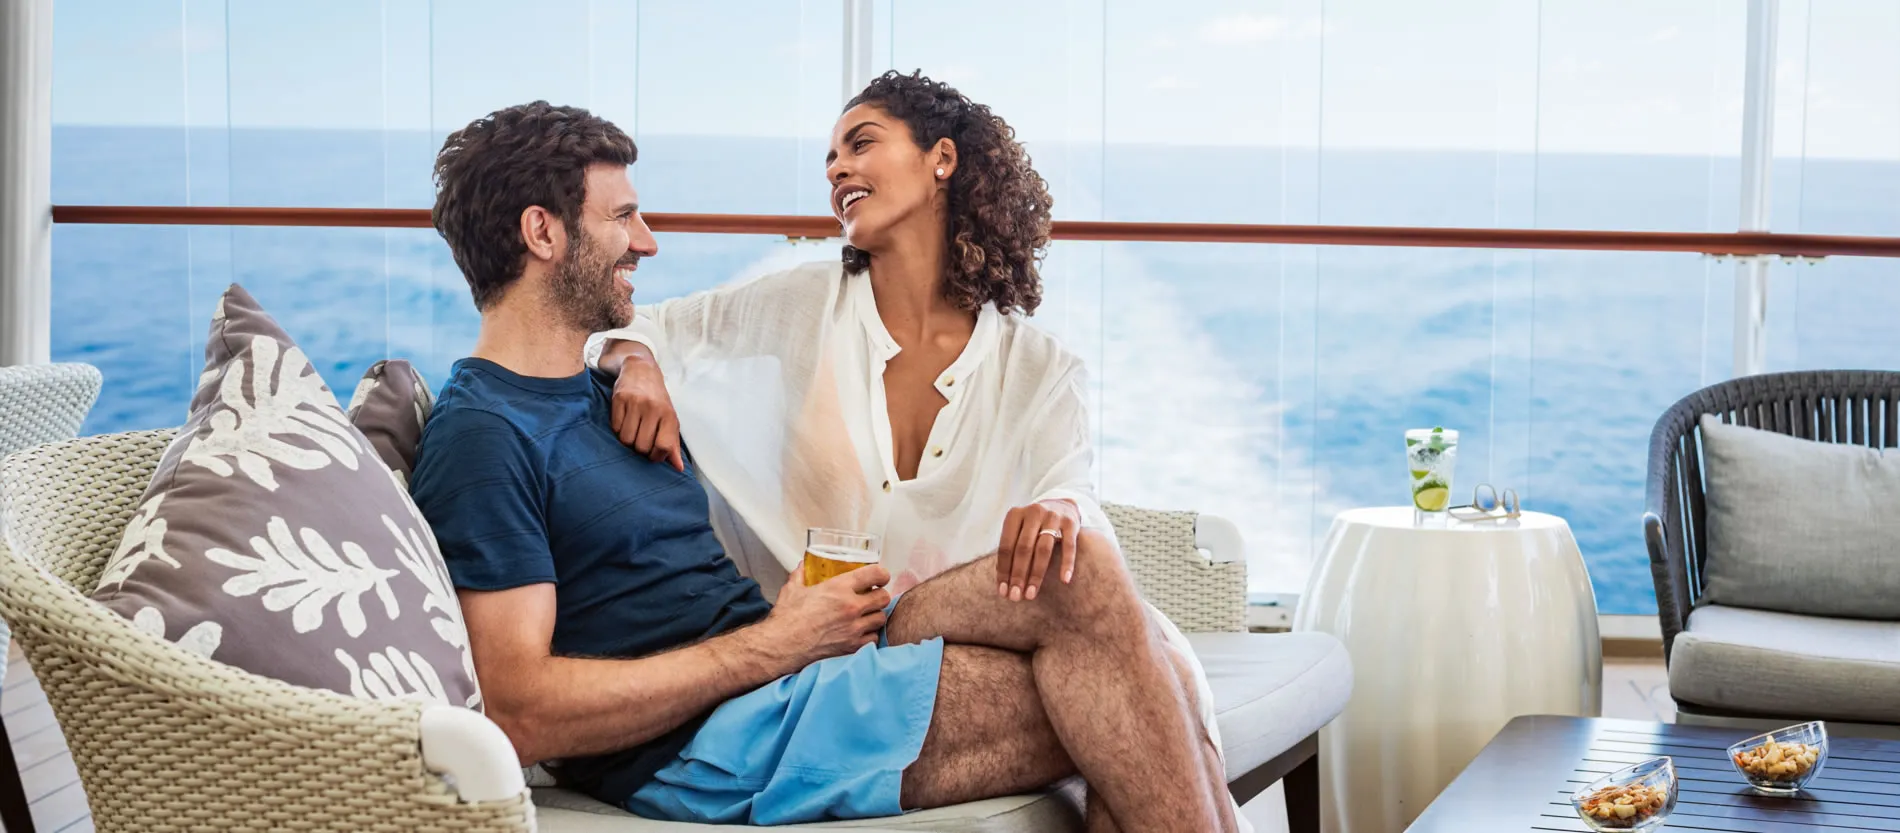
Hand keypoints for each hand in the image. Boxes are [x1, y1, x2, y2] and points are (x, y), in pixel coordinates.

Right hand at [606, 344, 683, 471]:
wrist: (641, 369)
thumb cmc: (657, 400)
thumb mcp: (669, 419)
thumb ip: (673, 444)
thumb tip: (678, 468)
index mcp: (669, 415)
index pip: (663, 446)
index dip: (656, 455)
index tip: (653, 452)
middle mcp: (653, 408)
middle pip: (641, 446)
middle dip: (640, 449)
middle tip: (641, 438)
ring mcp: (635, 403)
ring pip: (626, 439)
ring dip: (627, 440)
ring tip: (632, 429)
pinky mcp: (619, 398)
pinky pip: (614, 428)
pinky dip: (617, 429)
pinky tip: (623, 420)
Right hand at [764, 564, 891, 668]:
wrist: (781, 646)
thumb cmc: (786, 618)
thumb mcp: (792, 590)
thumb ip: (800, 575)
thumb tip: (802, 565)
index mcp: (839, 588)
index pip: (875, 574)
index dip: (882, 574)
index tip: (880, 577)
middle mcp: (851, 607)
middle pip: (883, 597)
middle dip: (880, 595)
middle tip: (872, 597)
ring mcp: (854, 628)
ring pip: (881, 618)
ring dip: (875, 615)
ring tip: (866, 615)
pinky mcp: (852, 647)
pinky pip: (873, 639)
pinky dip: (869, 635)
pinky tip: (860, 633)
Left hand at [997, 499, 1080, 601]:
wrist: (1063, 504)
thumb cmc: (1035, 525)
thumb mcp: (1020, 529)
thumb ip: (1012, 550)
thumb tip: (1004, 585)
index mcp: (1015, 515)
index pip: (1006, 547)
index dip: (1004, 571)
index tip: (1003, 592)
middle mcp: (1033, 512)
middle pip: (1023, 549)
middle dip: (1018, 575)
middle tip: (1016, 597)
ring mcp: (1053, 516)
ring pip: (1043, 549)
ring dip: (1036, 574)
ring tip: (1031, 594)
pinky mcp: (1071, 522)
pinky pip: (1069, 546)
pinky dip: (1067, 563)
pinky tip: (1064, 580)